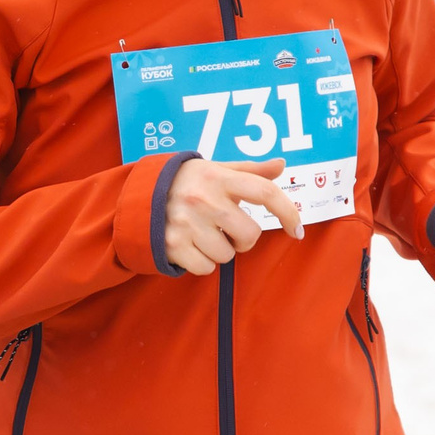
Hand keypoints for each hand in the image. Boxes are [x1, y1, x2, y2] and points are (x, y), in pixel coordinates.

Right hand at [163, 158, 304, 274]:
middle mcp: (204, 199)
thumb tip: (282, 165)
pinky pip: (206, 268)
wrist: (138, 196)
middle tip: (226, 228)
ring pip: (228, 255)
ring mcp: (187, 223)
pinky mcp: (173, 244)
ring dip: (220, 250)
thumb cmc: (185, 182)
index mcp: (218, 177)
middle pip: (250, 234)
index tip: (296, 230)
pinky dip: (202, 262)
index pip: (264, 193)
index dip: (288, 212)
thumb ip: (249, 170)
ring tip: (203, 234)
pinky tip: (191, 245)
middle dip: (243, 238)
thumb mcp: (214, 169)